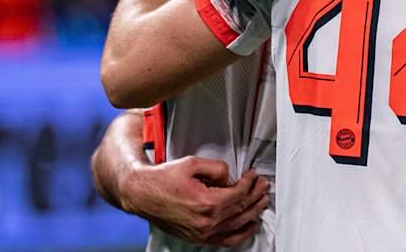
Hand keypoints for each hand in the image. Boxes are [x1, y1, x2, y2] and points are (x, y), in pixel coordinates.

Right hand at [120, 156, 269, 246]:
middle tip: (264, 185)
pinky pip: (225, 240)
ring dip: (253, 212)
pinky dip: (241, 234)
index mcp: (206, 202)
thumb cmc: (163, 179)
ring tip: (262, 201)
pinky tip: (250, 226)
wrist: (141, 194)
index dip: (250, 183)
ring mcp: (202, 232)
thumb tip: (231, 177)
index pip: (239, 194)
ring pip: (237, 224)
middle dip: (256, 195)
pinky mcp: (197, 237)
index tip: (254, 175)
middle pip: (241, 209)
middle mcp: (206, 221)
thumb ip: (217, 168)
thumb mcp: (192, 164)